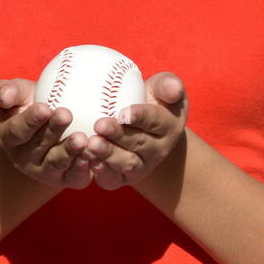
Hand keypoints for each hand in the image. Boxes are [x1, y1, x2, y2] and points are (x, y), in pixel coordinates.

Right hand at [0, 78, 99, 189]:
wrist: (54, 128)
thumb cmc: (34, 103)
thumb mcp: (20, 94)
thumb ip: (8, 91)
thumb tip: (5, 97)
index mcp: (10, 137)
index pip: (18, 130)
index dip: (30, 120)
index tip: (44, 108)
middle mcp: (25, 158)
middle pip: (39, 146)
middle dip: (53, 131)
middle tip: (66, 115)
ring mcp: (45, 171)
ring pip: (56, 162)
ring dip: (69, 151)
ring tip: (81, 138)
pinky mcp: (67, 179)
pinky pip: (74, 176)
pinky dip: (83, 167)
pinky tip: (93, 154)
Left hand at [84, 72, 187, 190]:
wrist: (139, 129)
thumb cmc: (149, 99)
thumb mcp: (161, 88)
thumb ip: (168, 85)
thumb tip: (174, 88)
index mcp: (169, 126)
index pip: (156, 121)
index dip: (140, 117)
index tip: (124, 112)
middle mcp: (158, 150)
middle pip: (139, 143)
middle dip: (118, 135)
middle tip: (100, 125)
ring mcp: (141, 166)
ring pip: (126, 163)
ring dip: (109, 154)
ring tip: (92, 144)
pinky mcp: (122, 178)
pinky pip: (112, 179)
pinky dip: (102, 172)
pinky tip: (90, 162)